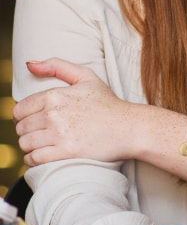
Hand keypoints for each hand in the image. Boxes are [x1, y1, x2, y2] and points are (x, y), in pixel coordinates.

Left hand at [13, 58, 138, 165]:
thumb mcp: (86, 77)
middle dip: (29, 132)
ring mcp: (59, 134)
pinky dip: (35, 160)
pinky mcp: (65, 152)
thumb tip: (29, 64)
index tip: (37, 120)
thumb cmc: (108, 104)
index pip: (19, 110)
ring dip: (32, 146)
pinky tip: (48, 155)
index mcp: (55, 95)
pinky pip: (34, 159)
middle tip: (44, 133)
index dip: (25, 116)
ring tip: (46, 144)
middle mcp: (54, 114)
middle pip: (21, 128)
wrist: (130, 127)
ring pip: (25, 144)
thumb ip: (56, 66)